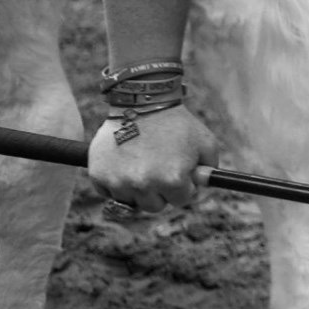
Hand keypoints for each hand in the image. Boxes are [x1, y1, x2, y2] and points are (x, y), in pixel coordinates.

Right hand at [87, 106, 218, 214]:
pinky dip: (116, 181)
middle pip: (155, 206)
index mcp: (173, 180)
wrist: (141, 102)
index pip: (181, 200)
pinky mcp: (98, 175)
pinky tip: (125, 161)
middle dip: (160, 191)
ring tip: (142, 161)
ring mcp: (119, 182)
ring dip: (137, 188)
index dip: (183, 185)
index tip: (180, 172)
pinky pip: (109, 192)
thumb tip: (201, 187)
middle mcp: (144, 185)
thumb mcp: (205, 144)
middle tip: (160, 169)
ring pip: (131, 201)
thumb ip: (209, 170)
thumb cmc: (176, 123)